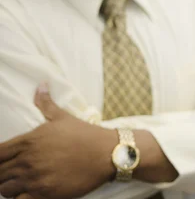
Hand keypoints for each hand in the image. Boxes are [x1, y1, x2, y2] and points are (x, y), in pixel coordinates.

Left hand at [0, 83, 116, 198]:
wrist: (107, 153)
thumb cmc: (85, 135)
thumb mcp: (63, 117)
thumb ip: (46, 104)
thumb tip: (41, 85)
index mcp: (29, 141)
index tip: (4, 160)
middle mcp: (28, 160)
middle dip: (2, 174)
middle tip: (14, 173)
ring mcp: (35, 178)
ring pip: (5, 190)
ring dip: (10, 187)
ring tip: (21, 184)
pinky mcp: (45, 193)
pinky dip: (21, 198)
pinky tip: (30, 193)